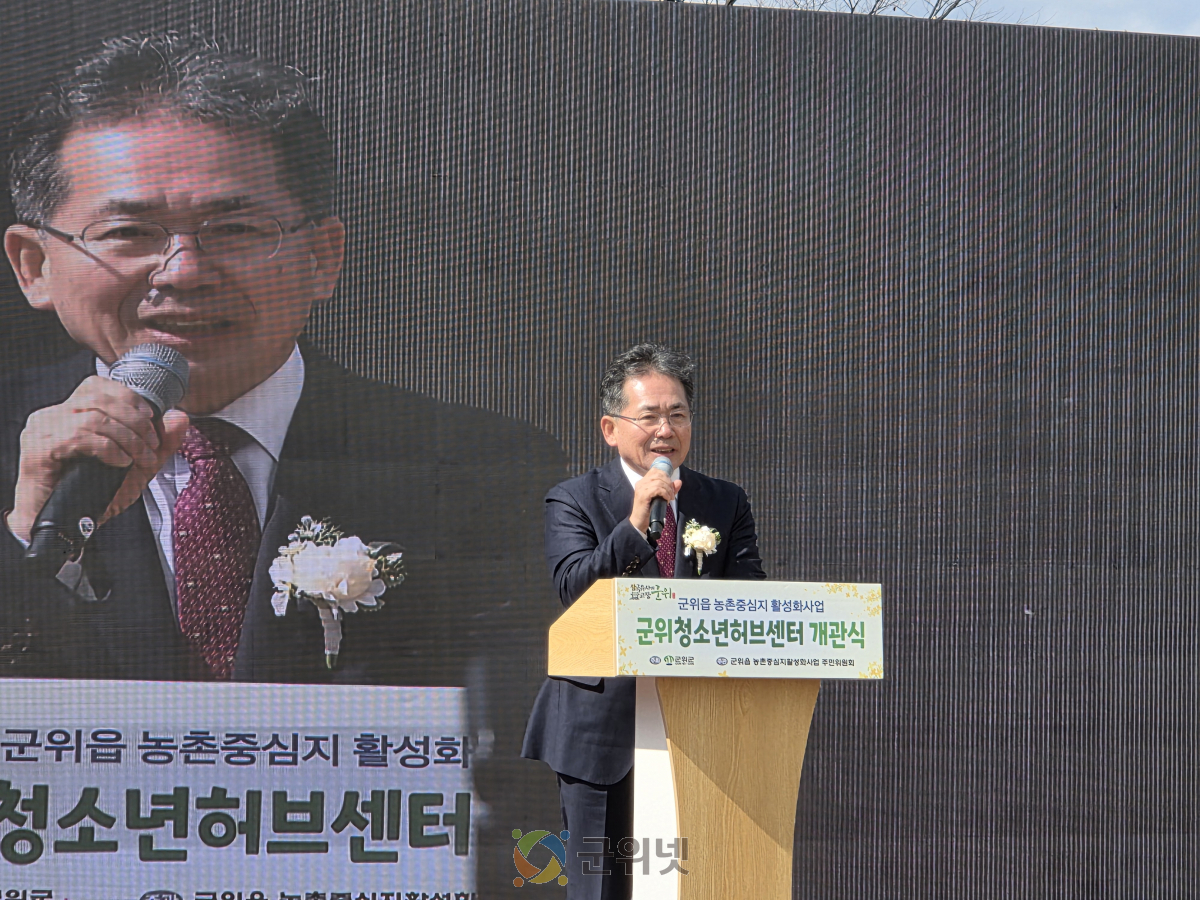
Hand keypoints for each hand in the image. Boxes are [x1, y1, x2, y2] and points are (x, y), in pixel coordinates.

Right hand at [7, 376, 189, 541]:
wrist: (62, 527)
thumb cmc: (91, 497)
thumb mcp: (136, 468)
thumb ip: (160, 444)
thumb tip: (181, 417)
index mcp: (69, 414)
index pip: (97, 385)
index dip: (128, 397)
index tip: (151, 418)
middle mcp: (52, 417)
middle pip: (98, 397)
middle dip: (136, 420)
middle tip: (151, 444)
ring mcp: (42, 431)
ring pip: (94, 417)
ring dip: (128, 438)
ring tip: (140, 458)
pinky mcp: (39, 449)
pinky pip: (80, 436)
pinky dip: (109, 448)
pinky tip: (120, 463)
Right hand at [628, 469, 682, 535]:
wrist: (639, 522)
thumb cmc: (649, 510)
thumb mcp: (661, 498)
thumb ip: (669, 489)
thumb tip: (679, 481)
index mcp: (643, 481)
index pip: (655, 470)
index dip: (665, 476)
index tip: (669, 487)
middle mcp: (641, 483)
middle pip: (659, 475)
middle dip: (668, 483)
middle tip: (671, 493)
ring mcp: (641, 488)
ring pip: (659, 482)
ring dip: (668, 490)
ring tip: (670, 498)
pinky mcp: (643, 495)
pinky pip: (657, 489)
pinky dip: (665, 494)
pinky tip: (667, 500)